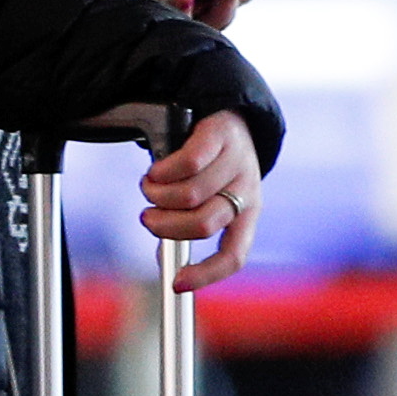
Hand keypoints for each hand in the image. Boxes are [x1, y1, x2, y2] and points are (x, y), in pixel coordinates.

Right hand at [137, 112, 264, 289]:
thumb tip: (167, 264)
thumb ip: (187, 227)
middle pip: (204, 224)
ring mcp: (237, 161)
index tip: (177, 283)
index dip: (206, 274)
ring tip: (150, 188)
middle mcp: (247, 190)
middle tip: (149, 217)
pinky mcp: (220, 135)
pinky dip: (163, 172)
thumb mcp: (208, 199)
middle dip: (166, 226)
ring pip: (190, 195)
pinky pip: (188, 163)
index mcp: (248, 214)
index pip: (234, 255)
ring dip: (158, 196)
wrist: (223, 112)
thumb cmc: (211, 165)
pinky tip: (156, 171)